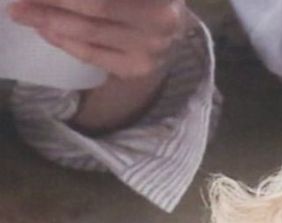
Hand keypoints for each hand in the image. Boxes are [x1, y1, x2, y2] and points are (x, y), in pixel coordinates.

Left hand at [8, 0, 193, 131]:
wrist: (175, 27)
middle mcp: (160, 24)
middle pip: (96, 9)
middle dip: (53, 4)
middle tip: (19, 0)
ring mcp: (148, 52)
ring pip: (91, 36)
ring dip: (51, 23)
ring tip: (24, 13)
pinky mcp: (135, 70)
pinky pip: (93, 56)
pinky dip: (66, 42)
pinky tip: (46, 31)